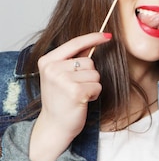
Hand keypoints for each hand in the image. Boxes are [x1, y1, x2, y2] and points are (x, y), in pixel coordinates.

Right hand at [29, 32, 111, 160]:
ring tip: (78, 95)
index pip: (75, 43)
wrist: (55, 125)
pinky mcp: (75, 92)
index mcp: (47, 61)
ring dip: (92, 85)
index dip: (93, 38)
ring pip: (95, 74)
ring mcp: (63, 80)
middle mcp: (53, 69)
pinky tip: (82, 101)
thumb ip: (73, 59)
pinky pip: (97, 86)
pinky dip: (94, 94)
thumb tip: (94, 41)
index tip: (108, 35)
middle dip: (89, 75)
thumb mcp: (60, 75)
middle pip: (89, 61)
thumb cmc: (60, 99)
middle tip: (76, 88)